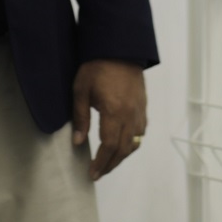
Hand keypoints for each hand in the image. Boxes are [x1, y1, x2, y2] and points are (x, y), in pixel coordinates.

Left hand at [71, 59, 147, 180]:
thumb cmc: (97, 66)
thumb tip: (78, 142)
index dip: (101, 162)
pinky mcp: (143, 106)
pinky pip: (141, 132)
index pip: (109, 145)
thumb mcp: (81, 89)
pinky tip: (123, 145)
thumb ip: (81, 117)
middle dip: (111, 164)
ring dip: (122, 156)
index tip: (93, 173)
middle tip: (99, 173)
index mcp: (114, 112)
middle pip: (123, 149)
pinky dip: (132, 143)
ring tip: (109, 162)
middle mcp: (130, 115)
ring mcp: (139, 111)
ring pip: (135, 143)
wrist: (119, 47)